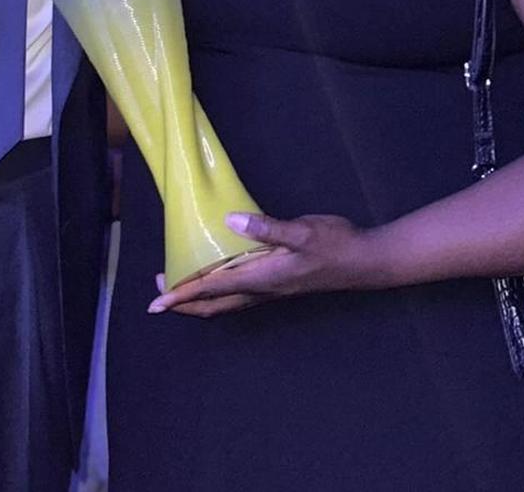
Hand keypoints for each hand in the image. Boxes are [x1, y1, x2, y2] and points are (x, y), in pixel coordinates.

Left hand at [147, 211, 377, 317]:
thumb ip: (267, 227)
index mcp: (263, 278)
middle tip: (159, 295)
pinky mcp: (280, 283)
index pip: (213, 289)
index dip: (183, 295)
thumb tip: (230, 219)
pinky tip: (219, 274)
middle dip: (185, 303)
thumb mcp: (302, 231)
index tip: (157, 302)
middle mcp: (263, 289)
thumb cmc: (335, 245)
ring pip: (227, 302)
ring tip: (180, 285)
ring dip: (201, 299)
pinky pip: (240, 293)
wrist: (365, 261)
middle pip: (215, 305)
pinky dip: (220, 290)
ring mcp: (272, 289)